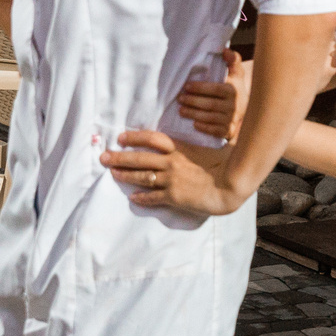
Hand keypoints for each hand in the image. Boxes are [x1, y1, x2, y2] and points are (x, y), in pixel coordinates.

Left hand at [101, 127, 241, 215]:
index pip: (151, 139)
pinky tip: (132, 198)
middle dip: (119, 157)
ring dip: (125, 175)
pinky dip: (141, 197)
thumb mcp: (210, 149)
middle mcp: (171, 162)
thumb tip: (194, 142)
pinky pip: (152, 197)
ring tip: (112, 173)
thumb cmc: (226, 165)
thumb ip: (195, 147)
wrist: (231, 185)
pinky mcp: (173, 197)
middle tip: (104, 156)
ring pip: (142, 177)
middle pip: (139, 158)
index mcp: (180, 149)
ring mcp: (171, 180)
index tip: (121, 137)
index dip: (134, 137)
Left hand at [176, 49, 249, 141]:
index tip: (186, 86)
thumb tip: (224, 50)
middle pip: (210, 104)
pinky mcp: (228, 131)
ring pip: (210, 117)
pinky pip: (214, 131)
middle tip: (180, 98)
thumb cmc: (235, 88)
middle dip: (193, 102)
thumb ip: (232, 60)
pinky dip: (204, 128)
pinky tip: (194, 124)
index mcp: (234, 90)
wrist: (246, 111)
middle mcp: (234, 106)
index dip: (200, 88)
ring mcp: (231, 120)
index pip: (215, 89)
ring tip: (181, 110)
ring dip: (194, 114)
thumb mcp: (236, 74)